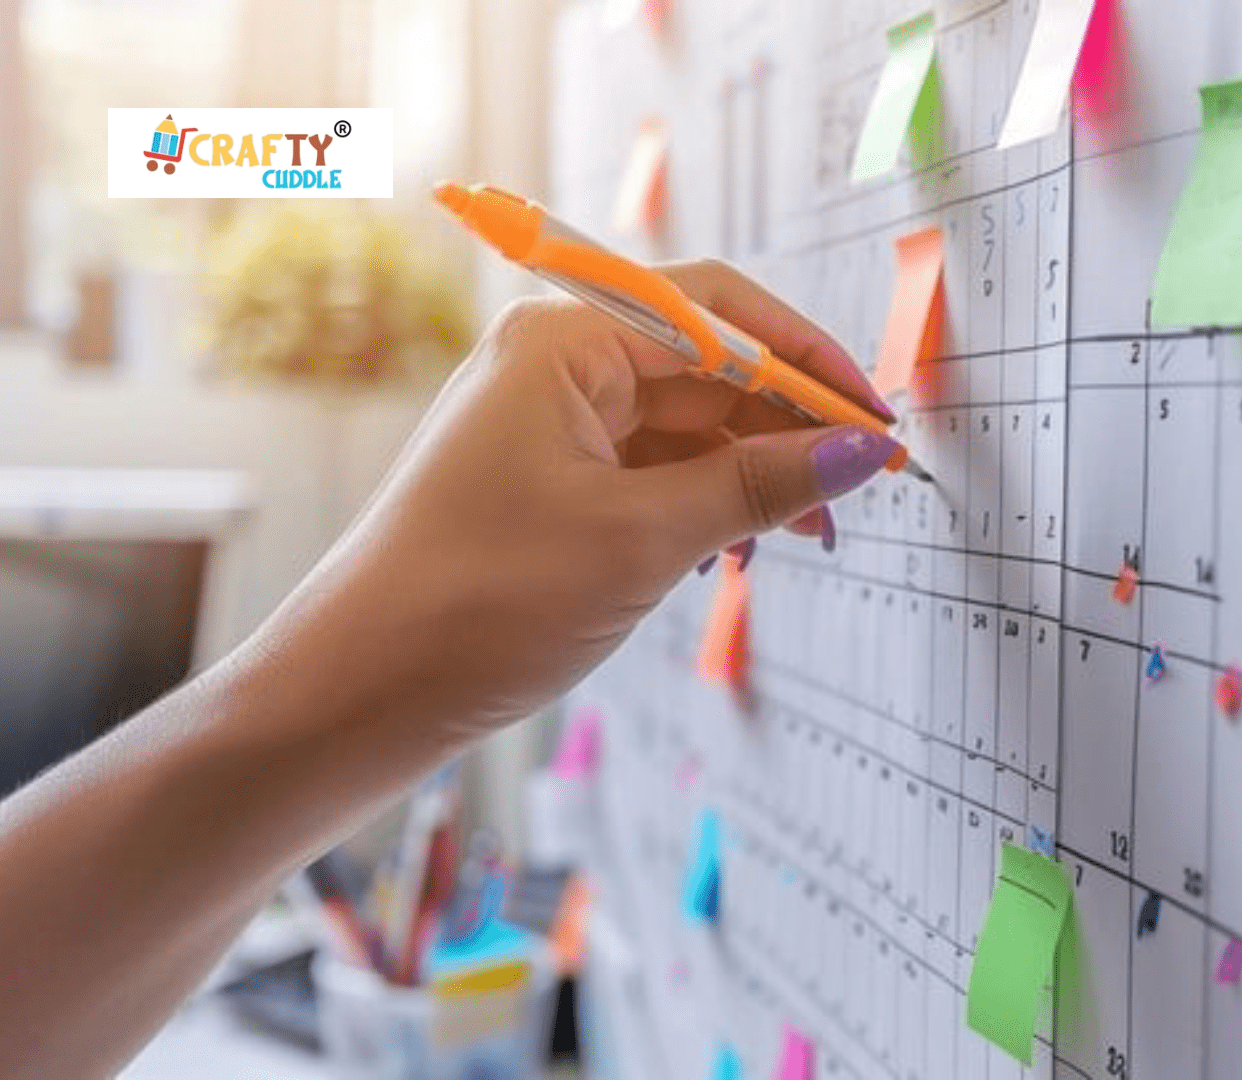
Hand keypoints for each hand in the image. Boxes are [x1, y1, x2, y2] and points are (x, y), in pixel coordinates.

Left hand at [263, 260, 900, 747]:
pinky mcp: (550, 483)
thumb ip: (760, 484)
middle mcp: (556, 364)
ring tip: (808, 534)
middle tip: (858, 488)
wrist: (360, 692)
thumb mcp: (644, 538)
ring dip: (754, 474)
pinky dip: (708, 504)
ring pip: (688, 426)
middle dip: (789, 427)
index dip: (810, 361)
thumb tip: (858, 452)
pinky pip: (655, 471)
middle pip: (710, 369)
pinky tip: (741, 550)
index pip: (721, 315)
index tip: (875, 418)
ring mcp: (550, 425)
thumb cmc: (476, 602)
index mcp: (566, 341)